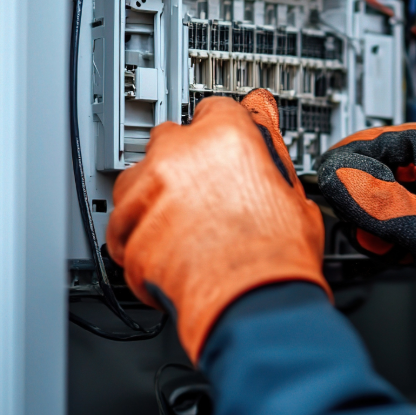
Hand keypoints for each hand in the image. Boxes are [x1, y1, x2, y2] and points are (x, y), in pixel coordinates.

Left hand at [107, 89, 327, 362]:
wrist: (252, 304)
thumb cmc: (277, 254)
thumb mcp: (292, 189)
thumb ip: (270, 144)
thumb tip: (263, 114)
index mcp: (225, 135)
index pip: (215, 110)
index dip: (224, 132)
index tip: (224, 146)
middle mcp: (180, 155)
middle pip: (170, 139)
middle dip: (185, 161)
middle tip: (209, 192)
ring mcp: (148, 193)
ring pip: (137, 178)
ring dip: (154, 194)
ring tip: (183, 224)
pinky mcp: (127, 230)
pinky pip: (123, 224)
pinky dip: (137, 234)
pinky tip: (165, 248)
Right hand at [317, 124, 415, 372]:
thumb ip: (389, 205)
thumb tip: (347, 178)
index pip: (404, 140)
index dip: (364, 148)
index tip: (334, 163)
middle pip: (396, 172)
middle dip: (366, 187)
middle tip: (346, 203)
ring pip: (396, 206)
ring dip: (375, 220)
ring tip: (369, 236)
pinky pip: (405, 233)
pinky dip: (388, 241)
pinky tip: (382, 250)